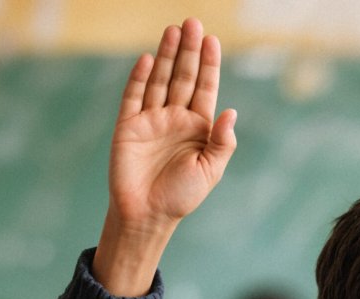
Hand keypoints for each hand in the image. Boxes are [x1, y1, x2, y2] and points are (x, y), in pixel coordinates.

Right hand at [94, 18, 237, 295]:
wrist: (147, 215)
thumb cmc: (181, 197)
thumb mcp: (209, 171)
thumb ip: (222, 143)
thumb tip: (232, 112)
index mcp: (198, 129)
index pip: (205, 89)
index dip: (209, 65)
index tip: (213, 41)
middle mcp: (175, 119)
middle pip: (183, 77)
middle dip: (189, 51)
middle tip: (193, 22)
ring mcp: (151, 120)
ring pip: (160, 80)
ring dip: (167, 56)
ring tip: (174, 30)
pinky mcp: (128, 126)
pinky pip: (134, 96)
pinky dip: (141, 78)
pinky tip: (150, 59)